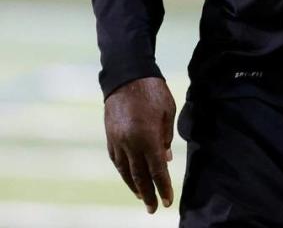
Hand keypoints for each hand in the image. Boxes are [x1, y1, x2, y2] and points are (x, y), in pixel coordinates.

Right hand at [104, 77, 175, 212]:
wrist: (126, 76)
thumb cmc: (153, 91)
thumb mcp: (167, 111)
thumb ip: (166, 137)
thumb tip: (165, 160)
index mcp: (148, 136)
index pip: (157, 169)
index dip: (163, 186)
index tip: (168, 201)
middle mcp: (130, 143)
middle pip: (139, 175)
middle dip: (148, 194)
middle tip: (153, 209)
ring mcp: (117, 141)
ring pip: (125, 171)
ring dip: (134, 186)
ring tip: (142, 197)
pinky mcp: (109, 137)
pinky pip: (116, 160)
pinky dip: (123, 172)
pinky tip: (129, 178)